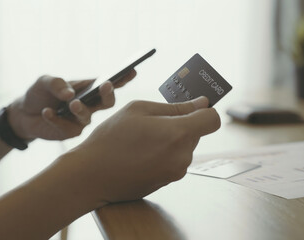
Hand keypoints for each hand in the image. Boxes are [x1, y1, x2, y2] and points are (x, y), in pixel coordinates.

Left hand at [7, 71, 135, 140]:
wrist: (23, 113)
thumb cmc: (40, 93)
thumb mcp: (44, 81)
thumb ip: (56, 83)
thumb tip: (69, 94)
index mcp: (87, 89)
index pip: (108, 84)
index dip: (122, 78)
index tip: (132, 71)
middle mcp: (89, 106)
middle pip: (107, 102)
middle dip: (108, 94)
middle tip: (105, 85)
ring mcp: (80, 121)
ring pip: (87, 117)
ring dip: (80, 109)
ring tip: (71, 103)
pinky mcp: (68, 133)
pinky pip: (65, 127)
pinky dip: (55, 118)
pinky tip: (47, 111)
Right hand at [64, 96, 219, 205]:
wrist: (91, 175)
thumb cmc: (111, 138)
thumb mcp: (138, 110)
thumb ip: (175, 106)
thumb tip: (202, 103)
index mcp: (178, 133)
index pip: (212, 119)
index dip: (204, 110)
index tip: (192, 107)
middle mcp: (182, 156)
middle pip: (196, 133)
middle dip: (180, 125)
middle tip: (151, 123)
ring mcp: (175, 172)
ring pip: (183, 147)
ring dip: (170, 141)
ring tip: (141, 140)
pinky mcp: (167, 182)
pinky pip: (173, 161)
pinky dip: (162, 154)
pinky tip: (140, 154)